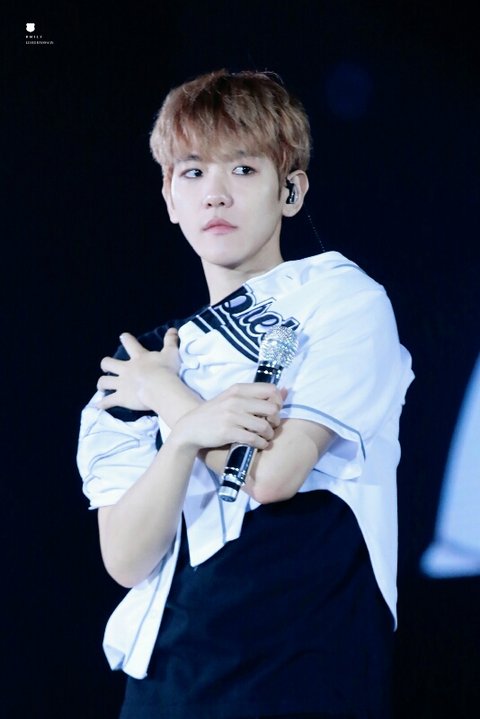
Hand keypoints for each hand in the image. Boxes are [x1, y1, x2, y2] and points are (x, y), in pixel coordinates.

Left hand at [96, 329, 179, 410]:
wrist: (160, 388)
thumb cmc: (166, 370)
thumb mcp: (171, 353)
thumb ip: (170, 341)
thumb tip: (173, 329)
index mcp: (138, 357)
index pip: (129, 343)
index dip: (126, 339)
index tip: (123, 337)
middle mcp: (126, 369)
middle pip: (108, 363)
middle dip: (105, 365)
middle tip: (106, 368)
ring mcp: (122, 384)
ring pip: (104, 382)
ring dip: (101, 384)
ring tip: (101, 387)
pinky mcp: (121, 397)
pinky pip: (108, 401)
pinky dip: (102, 404)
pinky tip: (99, 406)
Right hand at [170, 382, 285, 452]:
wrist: (190, 428)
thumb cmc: (215, 413)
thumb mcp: (233, 398)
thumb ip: (256, 395)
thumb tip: (285, 390)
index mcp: (238, 389)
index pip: (270, 390)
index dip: (278, 402)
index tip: (273, 411)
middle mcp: (235, 400)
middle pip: (271, 409)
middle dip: (276, 420)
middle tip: (271, 426)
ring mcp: (231, 416)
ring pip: (264, 426)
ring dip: (269, 434)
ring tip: (265, 437)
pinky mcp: (228, 432)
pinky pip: (254, 439)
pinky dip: (261, 443)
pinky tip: (259, 444)